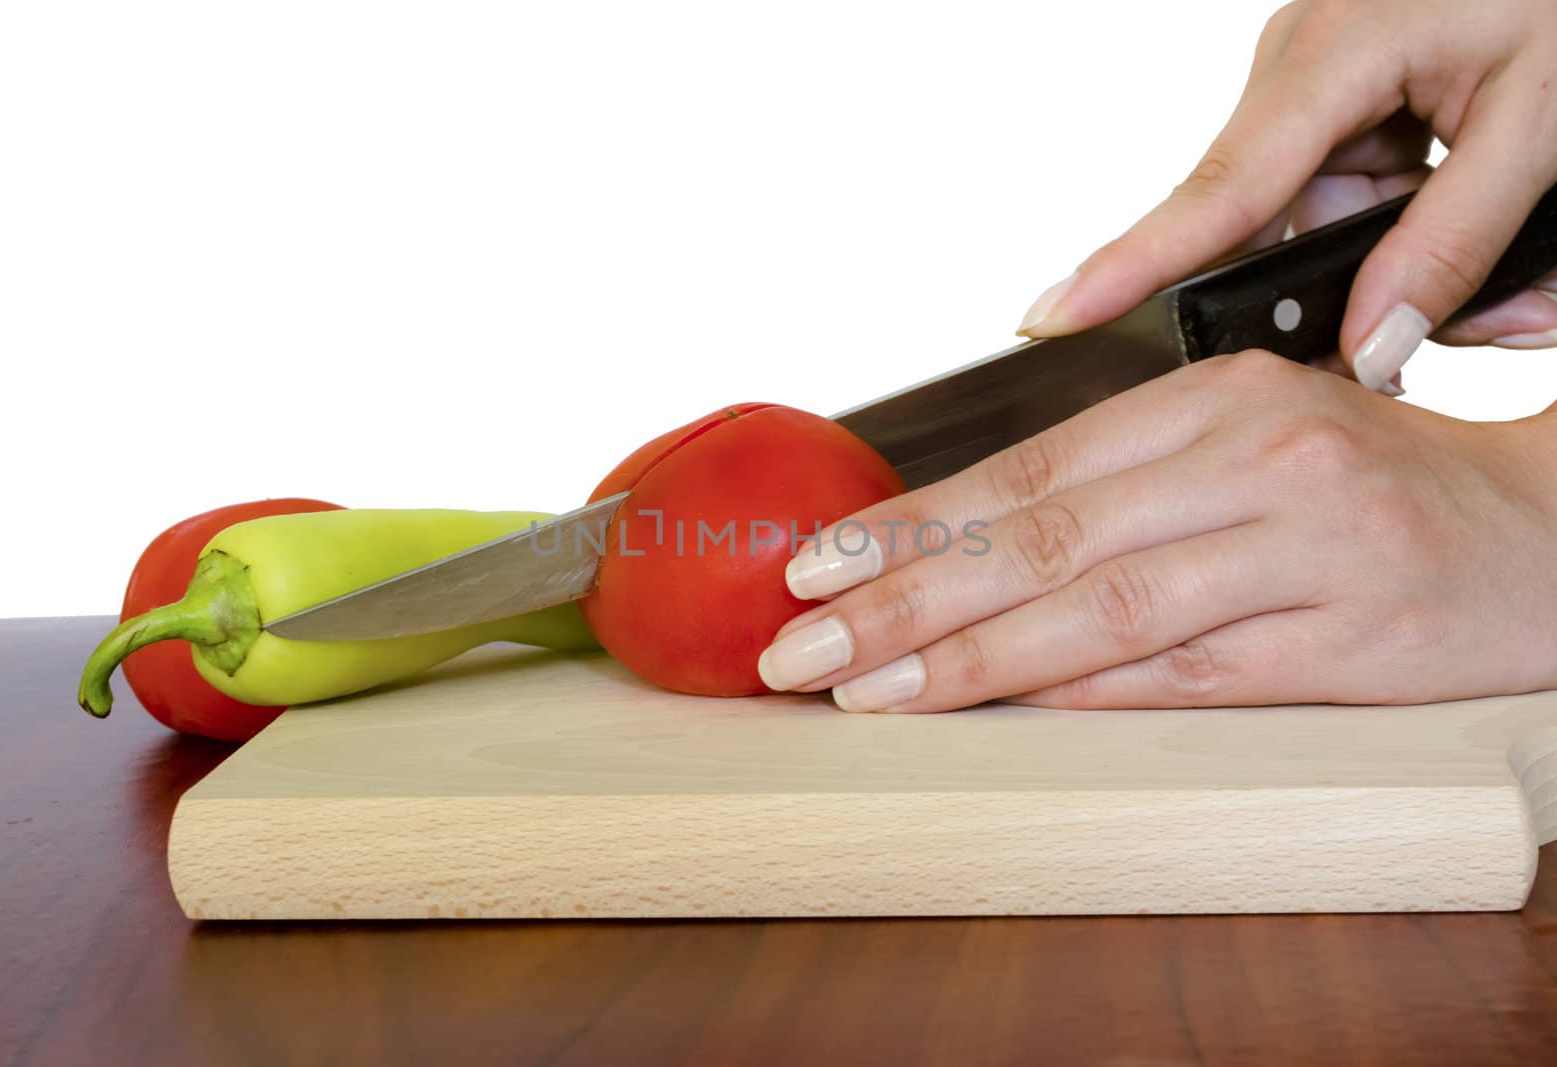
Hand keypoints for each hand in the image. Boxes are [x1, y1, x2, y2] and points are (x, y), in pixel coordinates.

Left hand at [756, 352, 1556, 710]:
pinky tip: (998, 714)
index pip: (1026, 468)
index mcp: (1213, 398)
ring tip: (869, 691)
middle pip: (1042, 537)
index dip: (910, 523)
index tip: (815, 566)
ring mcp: (1303, 549)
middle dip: (903, 597)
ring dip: (970, 658)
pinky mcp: (1344, 640)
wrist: (1542, 528)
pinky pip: (1187, 675)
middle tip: (801, 645)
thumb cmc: (1368, 487)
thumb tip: (957, 546)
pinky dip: (1082, 698)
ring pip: (1102, 609)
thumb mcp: (1241, 444)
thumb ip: (1116, 485)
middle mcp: (1254, 459)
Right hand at [1016, 0, 1556, 389]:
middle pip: (1282, 229)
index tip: (1052, 317)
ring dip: (1412, 262)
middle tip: (1488, 315)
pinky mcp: (1345, 98)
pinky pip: (1355, 197)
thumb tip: (1370, 351)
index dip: (1133, 265)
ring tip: (1525, 262)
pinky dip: (1416, 227)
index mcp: (1332, 52)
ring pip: (1327, 224)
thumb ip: (1453, 245)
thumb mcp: (1540, 120)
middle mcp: (1302, 68)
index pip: (1217, 189)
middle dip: (1372, 288)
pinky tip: (1496, 217)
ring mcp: (1319, 84)